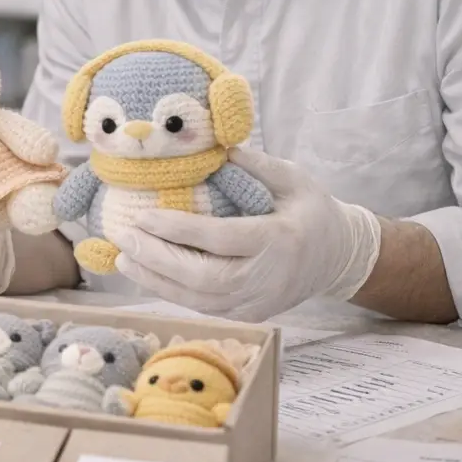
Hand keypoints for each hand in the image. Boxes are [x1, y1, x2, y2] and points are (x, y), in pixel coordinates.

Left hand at [103, 147, 381, 323]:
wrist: (338, 258)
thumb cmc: (313, 212)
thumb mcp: (295, 179)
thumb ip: (259, 165)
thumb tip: (220, 147)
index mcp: (280, 240)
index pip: (222, 239)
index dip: (180, 231)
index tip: (145, 217)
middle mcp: (267, 277)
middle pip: (203, 277)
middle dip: (157, 259)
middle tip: (123, 237)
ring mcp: (257, 302)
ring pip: (198, 299)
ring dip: (156, 280)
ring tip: (123, 257)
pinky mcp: (248, 313)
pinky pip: (202, 307)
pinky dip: (170, 292)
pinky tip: (145, 274)